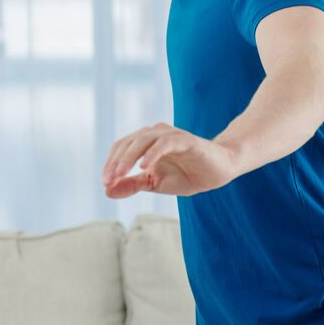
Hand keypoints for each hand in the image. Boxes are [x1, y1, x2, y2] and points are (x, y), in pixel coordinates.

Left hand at [101, 122, 236, 197]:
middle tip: (108, 180)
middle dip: (116, 161)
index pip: (121, 148)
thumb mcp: (154, 184)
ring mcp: (171, 135)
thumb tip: (107, 190)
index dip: (111, 163)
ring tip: (121, 173)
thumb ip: (132, 185)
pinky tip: (144, 167)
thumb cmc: (186, 175)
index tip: (105, 183)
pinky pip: (165, 143)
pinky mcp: (186, 140)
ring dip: (129, 156)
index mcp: (145, 142)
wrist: (218, 173)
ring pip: (144, 139)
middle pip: (128, 142)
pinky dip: (152, 153)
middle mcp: (156, 134)